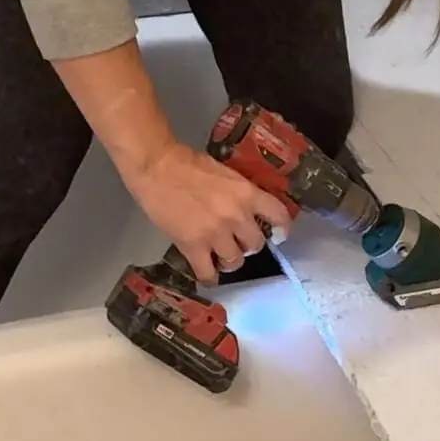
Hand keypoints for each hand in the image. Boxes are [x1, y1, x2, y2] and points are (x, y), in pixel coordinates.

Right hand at [130, 143, 292, 284]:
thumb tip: (247, 209)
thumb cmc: (188, 163)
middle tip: (237, 241)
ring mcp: (215, 234)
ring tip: (220, 255)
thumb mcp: (225, 173)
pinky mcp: (193, 246)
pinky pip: (208, 273)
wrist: (157, 167)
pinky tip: (207, 274)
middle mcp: (237, 216)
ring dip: (229, 260)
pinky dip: (209, 277)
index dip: (282, 228)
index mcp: (247, 193)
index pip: (279, 215)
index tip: (279, 234)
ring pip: (235, 261)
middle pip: (256, 244)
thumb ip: (239, 193)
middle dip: (248, 244)